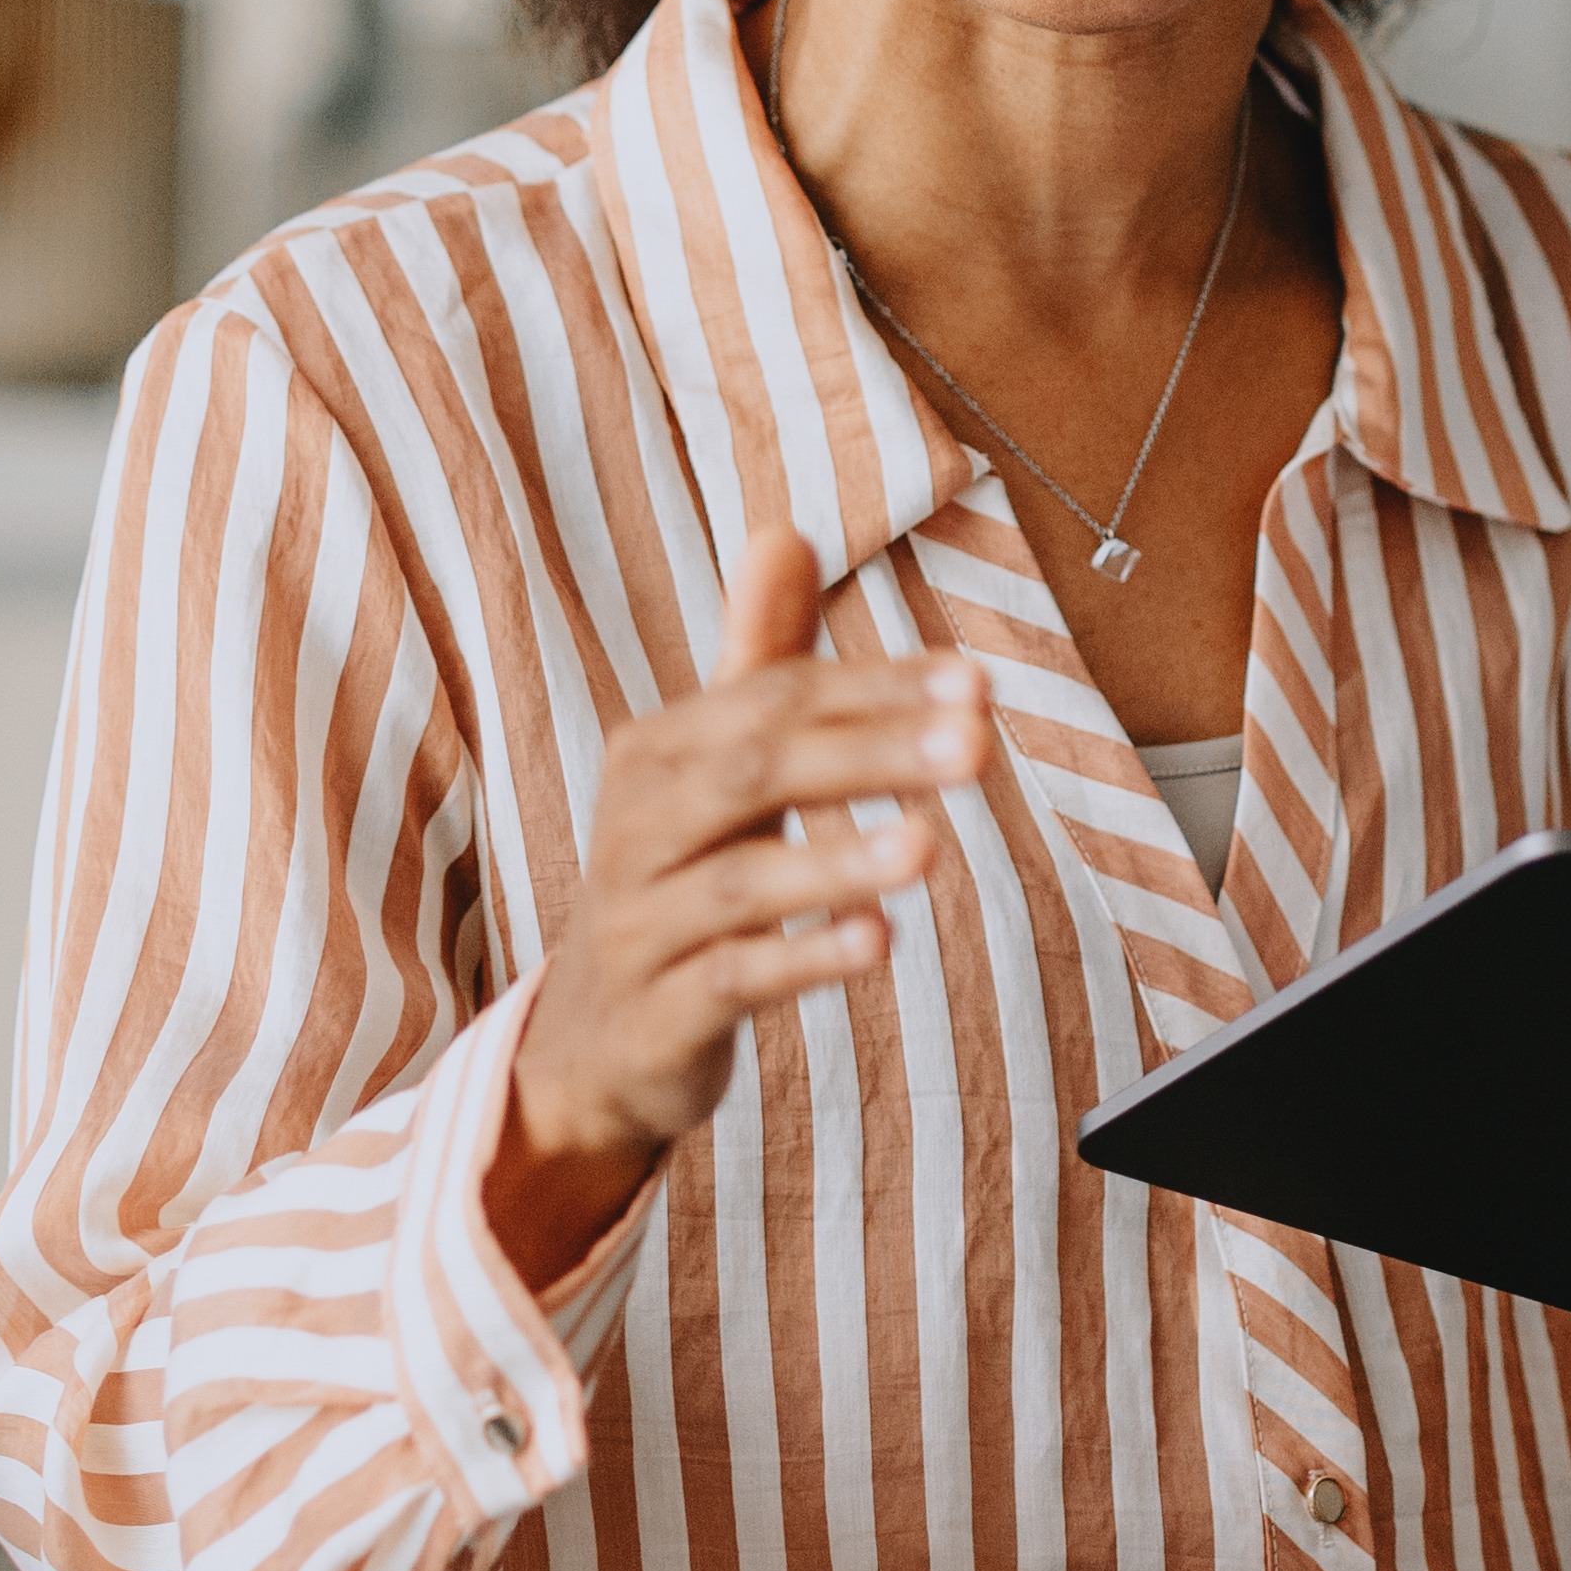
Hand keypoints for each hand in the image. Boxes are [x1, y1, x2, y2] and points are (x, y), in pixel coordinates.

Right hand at [485, 526, 985, 1280]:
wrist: (592, 1041)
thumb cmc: (676, 882)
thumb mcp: (711, 773)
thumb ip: (756, 663)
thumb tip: (785, 529)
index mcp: (655, 756)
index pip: (772, 701)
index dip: (876, 689)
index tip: (978, 685)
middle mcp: (634, 828)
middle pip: (752, 772)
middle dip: (867, 753)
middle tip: (976, 745)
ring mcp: (638, 924)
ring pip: (738, 882)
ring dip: (836, 860)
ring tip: (929, 846)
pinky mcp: (655, 1013)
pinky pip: (729, 979)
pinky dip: (801, 958)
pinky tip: (876, 942)